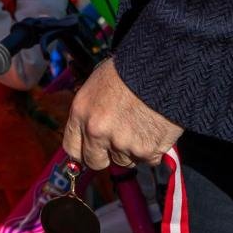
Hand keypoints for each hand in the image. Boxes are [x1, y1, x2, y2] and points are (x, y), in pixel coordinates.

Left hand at [62, 57, 182, 169]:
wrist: (160, 70)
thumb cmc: (128, 71)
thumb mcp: (97, 86)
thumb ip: (90, 113)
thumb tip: (89, 133)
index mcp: (80, 113)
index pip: (72, 149)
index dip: (83, 151)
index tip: (92, 149)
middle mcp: (96, 132)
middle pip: (95, 162)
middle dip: (106, 156)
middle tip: (118, 142)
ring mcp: (121, 144)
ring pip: (124, 161)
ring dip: (131, 150)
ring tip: (140, 126)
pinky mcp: (146, 151)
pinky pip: (148, 160)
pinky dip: (153, 149)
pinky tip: (155, 129)